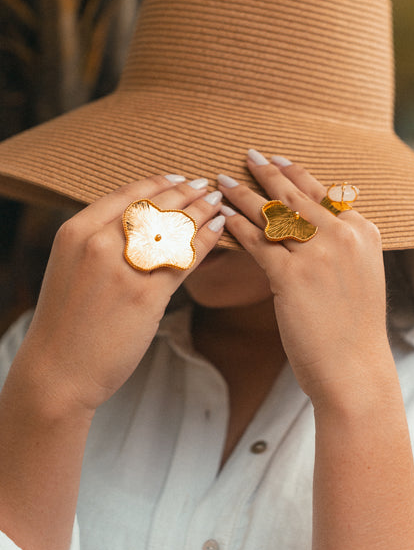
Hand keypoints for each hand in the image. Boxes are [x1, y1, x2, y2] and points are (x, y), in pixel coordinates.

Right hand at [17, 175, 223, 413]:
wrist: (59, 371)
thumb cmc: (68, 321)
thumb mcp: (72, 265)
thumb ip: (100, 239)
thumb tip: (140, 220)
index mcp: (77, 231)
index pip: (128, 195)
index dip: (160, 183)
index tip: (180, 178)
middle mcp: (99, 244)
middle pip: (155, 206)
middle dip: (187, 192)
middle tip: (208, 186)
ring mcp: (123, 270)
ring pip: (173, 228)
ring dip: (202, 210)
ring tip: (219, 203)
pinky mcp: (146, 296)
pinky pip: (184, 259)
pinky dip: (206, 240)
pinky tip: (218, 230)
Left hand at [218, 152, 389, 405]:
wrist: (355, 368)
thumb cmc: (354, 327)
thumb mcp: (359, 274)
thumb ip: (340, 246)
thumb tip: (310, 227)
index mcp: (362, 231)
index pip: (321, 192)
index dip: (294, 172)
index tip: (275, 159)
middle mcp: (342, 235)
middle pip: (294, 195)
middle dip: (266, 172)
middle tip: (247, 155)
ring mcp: (318, 254)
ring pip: (271, 214)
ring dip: (242, 194)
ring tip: (221, 181)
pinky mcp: (292, 275)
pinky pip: (256, 242)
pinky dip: (234, 226)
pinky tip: (219, 217)